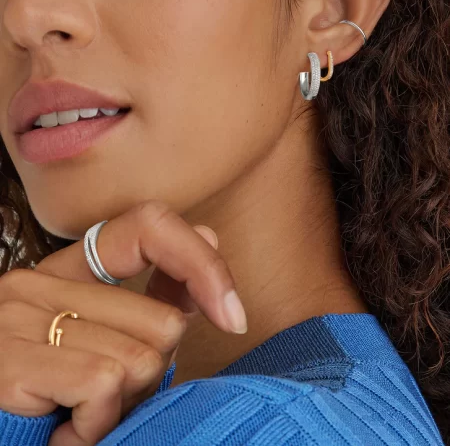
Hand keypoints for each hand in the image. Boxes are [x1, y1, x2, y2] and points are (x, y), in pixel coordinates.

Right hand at [0, 200, 245, 445]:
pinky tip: (63, 430)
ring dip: (123, 404)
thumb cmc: (47, 401)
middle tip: (103, 397)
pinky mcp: (12, 361)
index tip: (231, 314)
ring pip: (143, 359)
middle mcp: (38, 283)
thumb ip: (145, 301)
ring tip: (78, 414)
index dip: (201, 264)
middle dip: (150, 372)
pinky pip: (105, 384)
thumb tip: (210, 238)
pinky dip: (97, 424)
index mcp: (64, 272)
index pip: (149, 226)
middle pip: (165, 320)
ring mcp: (20, 317)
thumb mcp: (98, 344)